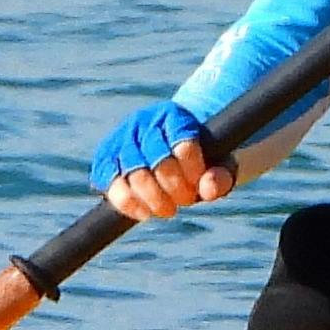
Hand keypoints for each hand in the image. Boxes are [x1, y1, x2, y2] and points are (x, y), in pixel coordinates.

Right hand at [92, 99, 231, 221]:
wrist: (167, 153)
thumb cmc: (199, 159)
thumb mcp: (220, 162)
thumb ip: (223, 174)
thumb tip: (209, 187)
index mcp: (173, 116)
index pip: (183, 145)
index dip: (193, 172)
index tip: (199, 184)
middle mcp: (143, 122)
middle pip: (159, 161)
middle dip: (176, 188)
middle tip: (186, 200)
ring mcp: (120, 140)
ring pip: (134, 174)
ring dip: (154, 199)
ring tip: (168, 210)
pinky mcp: (106, 161)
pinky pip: (113, 185)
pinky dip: (128, 203)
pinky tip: (145, 213)